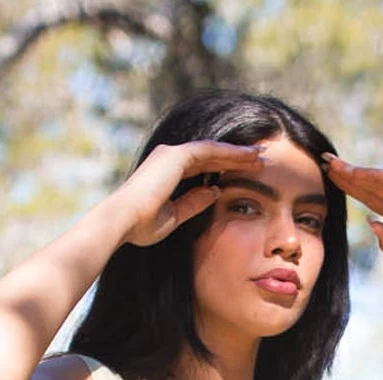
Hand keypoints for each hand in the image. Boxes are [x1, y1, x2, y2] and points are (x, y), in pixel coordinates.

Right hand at [116, 139, 266, 248]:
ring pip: (213, 150)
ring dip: (237, 153)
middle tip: (259, 160)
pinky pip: (210, 151)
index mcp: (167, 173)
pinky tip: (248, 158)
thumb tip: (215, 192)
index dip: (225, 170)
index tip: (246, 175)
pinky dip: (230, 153)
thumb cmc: (141, 226)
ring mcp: (172, 154)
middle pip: (210, 155)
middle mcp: (169, 158)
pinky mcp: (176, 156)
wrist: (123, 221)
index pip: (202, 167)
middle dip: (235, 158)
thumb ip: (194, 203)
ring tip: (260, 156)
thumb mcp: (174, 217)